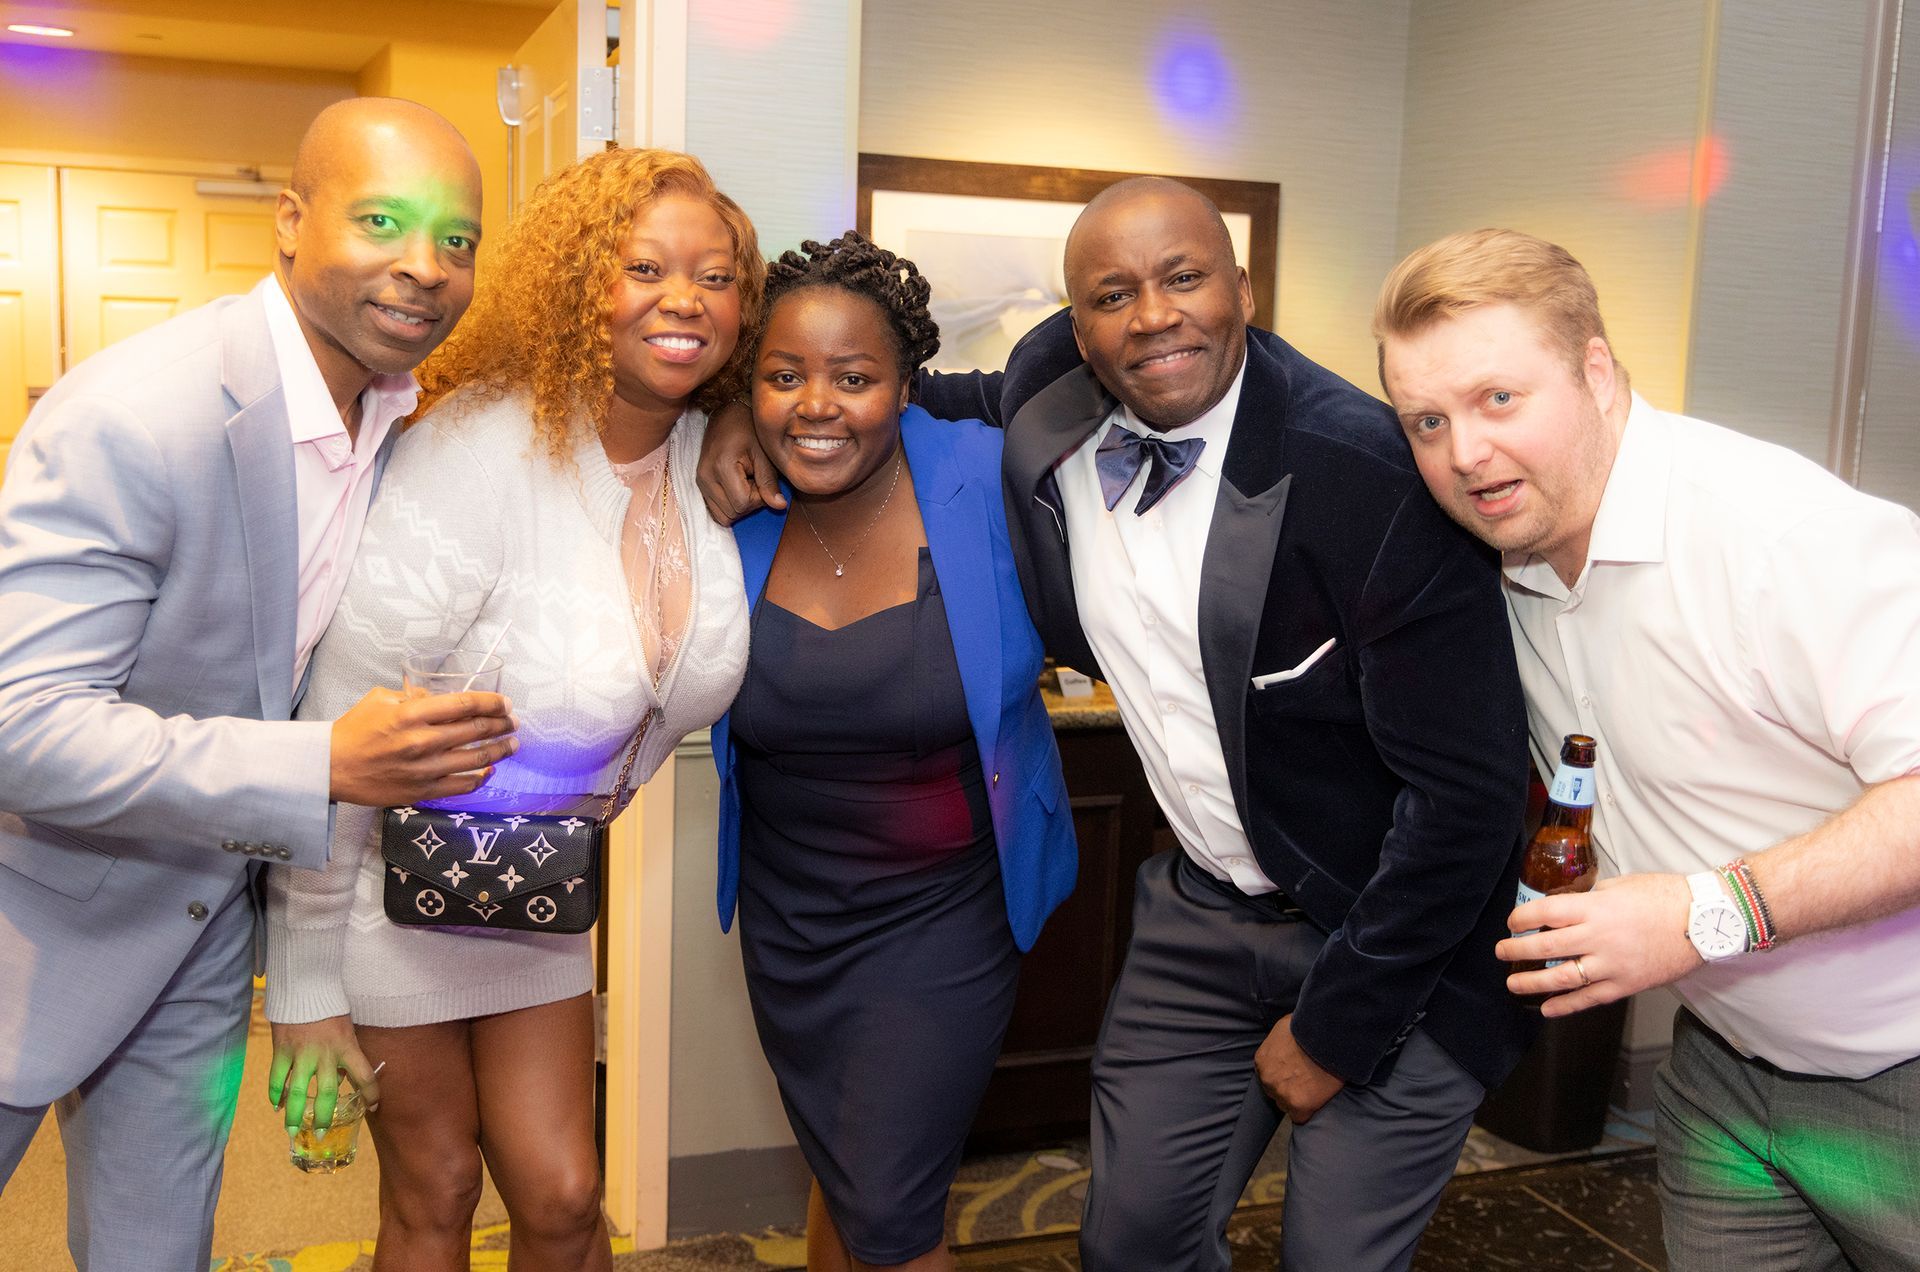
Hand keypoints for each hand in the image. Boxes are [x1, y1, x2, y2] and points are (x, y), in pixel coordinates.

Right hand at [268, 1015, 380, 1131]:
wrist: (306, 985)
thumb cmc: (332, 1006)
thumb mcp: (347, 1029)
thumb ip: (346, 1053)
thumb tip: (341, 1078)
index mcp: (347, 1046)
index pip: (365, 1076)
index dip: (371, 1094)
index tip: (373, 1107)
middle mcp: (326, 1054)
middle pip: (328, 1093)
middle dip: (324, 1117)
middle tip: (321, 1134)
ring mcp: (302, 1053)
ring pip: (299, 1092)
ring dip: (295, 1114)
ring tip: (292, 1131)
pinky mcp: (282, 1049)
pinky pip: (278, 1078)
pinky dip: (276, 1094)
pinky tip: (276, 1106)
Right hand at [329, 686, 516, 806]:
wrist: (330, 767)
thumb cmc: (354, 730)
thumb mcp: (380, 699)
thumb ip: (412, 696)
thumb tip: (437, 697)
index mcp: (411, 714)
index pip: (464, 704)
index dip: (491, 703)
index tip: (506, 703)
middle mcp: (422, 741)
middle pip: (476, 731)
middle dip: (502, 725)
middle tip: (514, 722)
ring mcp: (424, 769)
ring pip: (475, 759)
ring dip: (500, 751)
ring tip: (513, 744)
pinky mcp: (422, 790)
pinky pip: (461, 785)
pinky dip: (481, 778)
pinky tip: (489, 770)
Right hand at [695, 398, 784, 523]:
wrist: (727, 414)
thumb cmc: (748, 429)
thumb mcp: (764, 453)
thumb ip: (770, 481)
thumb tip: (779, 506)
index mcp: (721, 467)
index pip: (742, 504)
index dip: (759, 498)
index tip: (763, 480)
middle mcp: (705, 477)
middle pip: (732, 512)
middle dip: (750, 503)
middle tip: (755, 480)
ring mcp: (700, 481)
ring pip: (723, 516)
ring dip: (739, 505)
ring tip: (746, 483)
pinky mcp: (700, 484)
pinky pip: (716, 509)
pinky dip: (730, 504)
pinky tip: (737, 487)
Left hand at [1254, 1014, 1344, 1123]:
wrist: (1327, 1038)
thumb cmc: (1309, 1028)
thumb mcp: (1285, 1026)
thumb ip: (1279, 1039)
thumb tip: (1285, 1039)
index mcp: (1261, 1060)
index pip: (1268, 1076)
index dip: (1283, 1076)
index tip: (1295, 1073)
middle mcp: (1267, 1078)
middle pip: (1274, 1092)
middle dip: (1288, 1088)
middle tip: (1306, 1080)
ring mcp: (1281, 1093)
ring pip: (1286, 1106)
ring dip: (1298, 1099)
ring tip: (1314, 1088)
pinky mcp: (1298, 1104)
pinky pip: (1300, 1117)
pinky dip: (1309, 1111)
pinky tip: (1318, 1100)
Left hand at [1496, 872, 1701, 1016]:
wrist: (1707, 921)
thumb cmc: (1666, 896)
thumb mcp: (1621, 886)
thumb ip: (1591, 899)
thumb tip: (1568, 908)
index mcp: (1596, 908)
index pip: (1545, 913)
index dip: (1522, 918)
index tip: (1512, 923)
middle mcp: (1599, 937)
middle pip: (1546, 946)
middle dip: (1517, 950)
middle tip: (1501, 952)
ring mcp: (1612, 965)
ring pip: (1562, 977)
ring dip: (1532, 981)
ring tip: (1513, 983)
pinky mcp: (1627, 985)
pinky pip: (1590, 998)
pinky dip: (1565, 1005)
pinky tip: (1546, 1008)